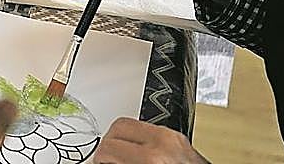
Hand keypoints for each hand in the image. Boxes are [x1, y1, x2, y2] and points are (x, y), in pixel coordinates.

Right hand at [93, 118, 209, 162]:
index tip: (100, 162)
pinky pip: (152, 130)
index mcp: (151, 157)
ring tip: (125, 155)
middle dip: (110, 142)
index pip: (108, 146)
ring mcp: (175, 138)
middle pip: (119, 127)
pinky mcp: (183, 139)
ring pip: (135, 125)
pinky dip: (143, 141)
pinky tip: (142, 154)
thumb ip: (120, 163)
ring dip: (126, 139)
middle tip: (108, 158)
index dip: (100, 157)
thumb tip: (104, 161)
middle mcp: (164, 142)